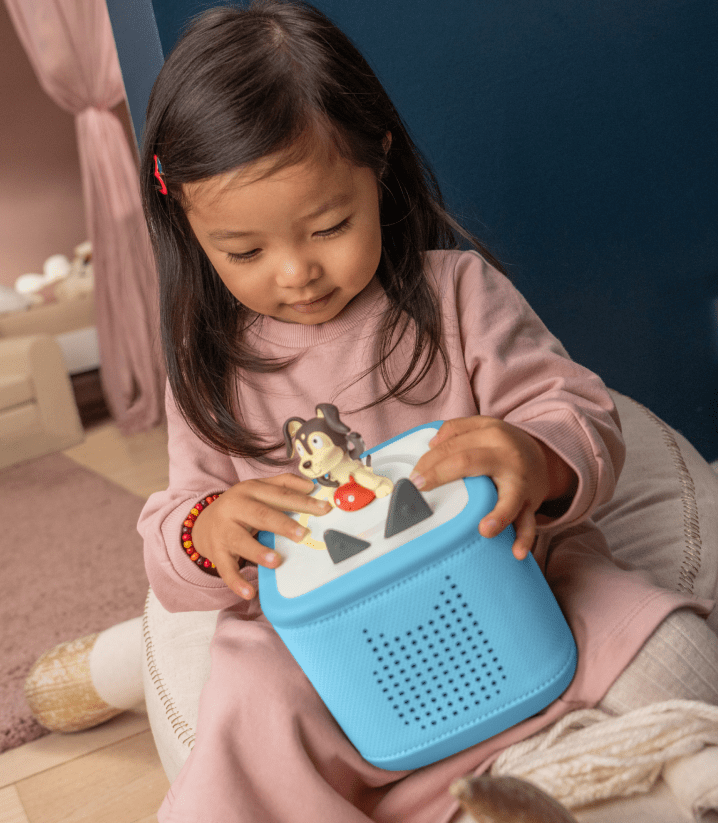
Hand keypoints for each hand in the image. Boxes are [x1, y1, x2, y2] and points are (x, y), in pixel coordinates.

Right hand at [190, 473, 331, 599]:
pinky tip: (249, 592)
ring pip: (241, 541)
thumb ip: (284, 484)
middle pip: (261, 515)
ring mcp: (224, 530)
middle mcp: (235, 507)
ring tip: (276, 561)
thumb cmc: (241, 507)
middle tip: (301, 535)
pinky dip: (237, 581)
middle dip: (282, 524)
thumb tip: (311, 486)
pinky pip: (226, 569)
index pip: (279, 494)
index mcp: (250, 489)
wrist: (203, 524)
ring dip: (258, 552)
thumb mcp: (258, 489)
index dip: (302, 501)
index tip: (324, 509)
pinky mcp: (216, 553)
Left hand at [409, 417, 575, 559]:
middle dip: (441, 474)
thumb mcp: (482, 426)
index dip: (429, 460)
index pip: (452, 445)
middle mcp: (506, 456)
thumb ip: (455, 429)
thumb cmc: (504, 445)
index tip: (414, 476)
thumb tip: (432, 443)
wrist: (544, 457)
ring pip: (510, 497)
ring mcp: (520, 482)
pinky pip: (528, 523)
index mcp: (491, 434)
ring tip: (485, 529)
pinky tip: (516, 551)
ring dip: (499, 514)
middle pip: (469, 462)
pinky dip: (524, 538)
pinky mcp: (530, 503)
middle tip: (421, 487)